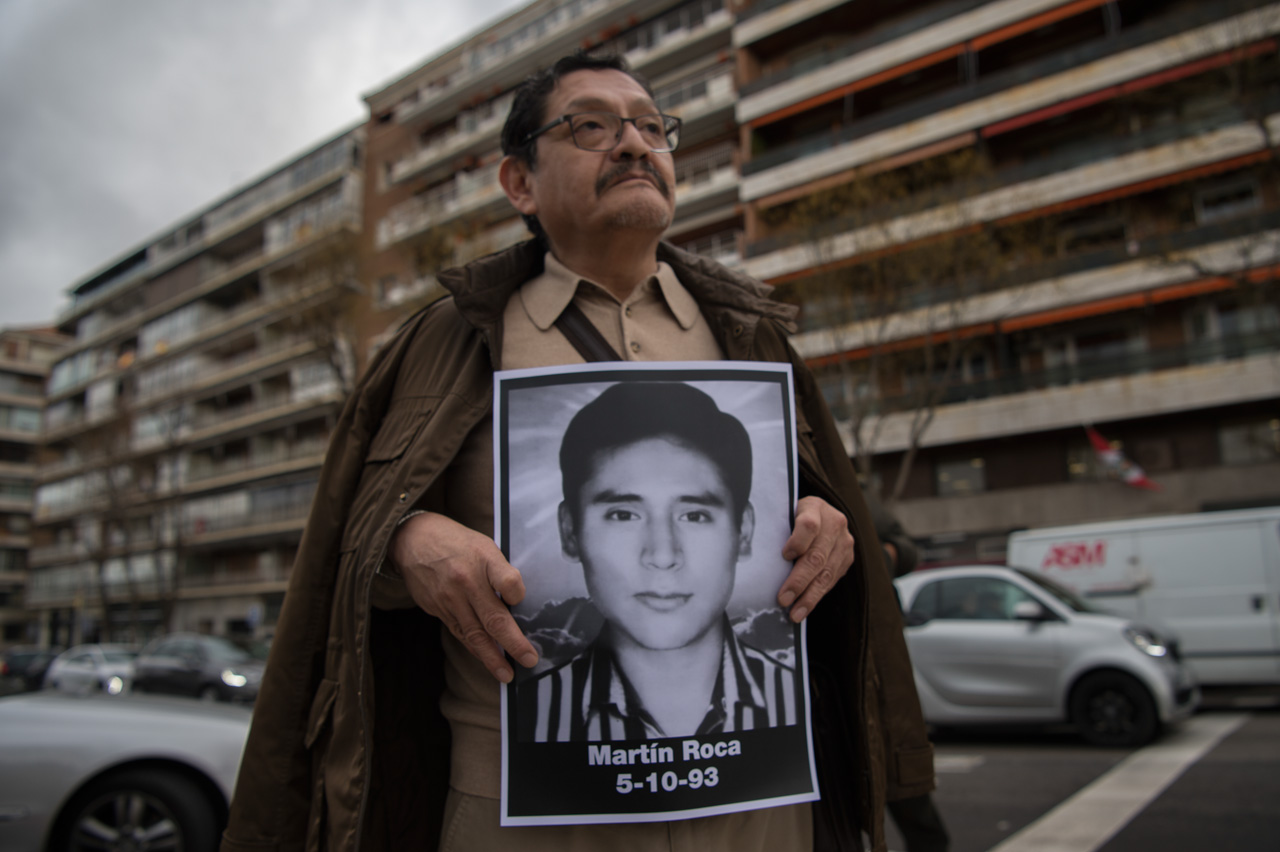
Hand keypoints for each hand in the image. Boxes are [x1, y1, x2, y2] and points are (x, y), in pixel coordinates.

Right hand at [390, 511, 538, 681]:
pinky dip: (474, 648)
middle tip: (529, 660)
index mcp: (483, 558)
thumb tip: (517, 602)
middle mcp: (466, 581)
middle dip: (513, 644)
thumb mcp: (484, 545)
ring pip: (474, 634)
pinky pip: (459, 633)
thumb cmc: (458, 544)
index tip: (520, 602)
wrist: (414, 540)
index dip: (518, 595)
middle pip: (493, 619)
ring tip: (506, 674)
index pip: (508, 583)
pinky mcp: (437, 609)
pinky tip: (486, 659)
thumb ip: (501, 571)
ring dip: (492, 657)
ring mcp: (449, 598)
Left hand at [778, 496, 854, 621]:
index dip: (797, 542)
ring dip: (809, 596)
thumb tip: (758, 558)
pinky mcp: (847, 558)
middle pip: (816, 555)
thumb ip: (777, 529)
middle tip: (783, 599)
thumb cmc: (792, 517)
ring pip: (826, 573)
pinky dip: (816, 596)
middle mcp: (834, 523)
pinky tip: (804, 608)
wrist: (820, 514)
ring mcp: (844, 542)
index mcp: (815, 507)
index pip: (809, 525)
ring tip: (795, 613)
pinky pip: (832, 580)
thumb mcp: (785, 514)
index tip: (784, 556)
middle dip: (799, 581)